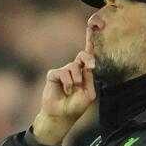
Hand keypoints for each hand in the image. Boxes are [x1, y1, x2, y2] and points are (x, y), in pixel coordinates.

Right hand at [32, 28, 95, 145]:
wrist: (61, 116)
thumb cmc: (76, 106)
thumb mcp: (89, 93)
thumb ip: (90, 78)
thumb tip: (89, 64)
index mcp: (84, 74)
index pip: (88, 57)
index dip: (90, 43)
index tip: (92, 29)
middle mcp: (74, 70)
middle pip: (81, 56)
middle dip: (87, 58)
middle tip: (90, 65)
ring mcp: (63, 72)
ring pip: (72, 67)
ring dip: (75, 80)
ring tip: (72, 91)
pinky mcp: (53, 75)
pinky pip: (62, 72)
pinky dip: (67, 83)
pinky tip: (66, 90)